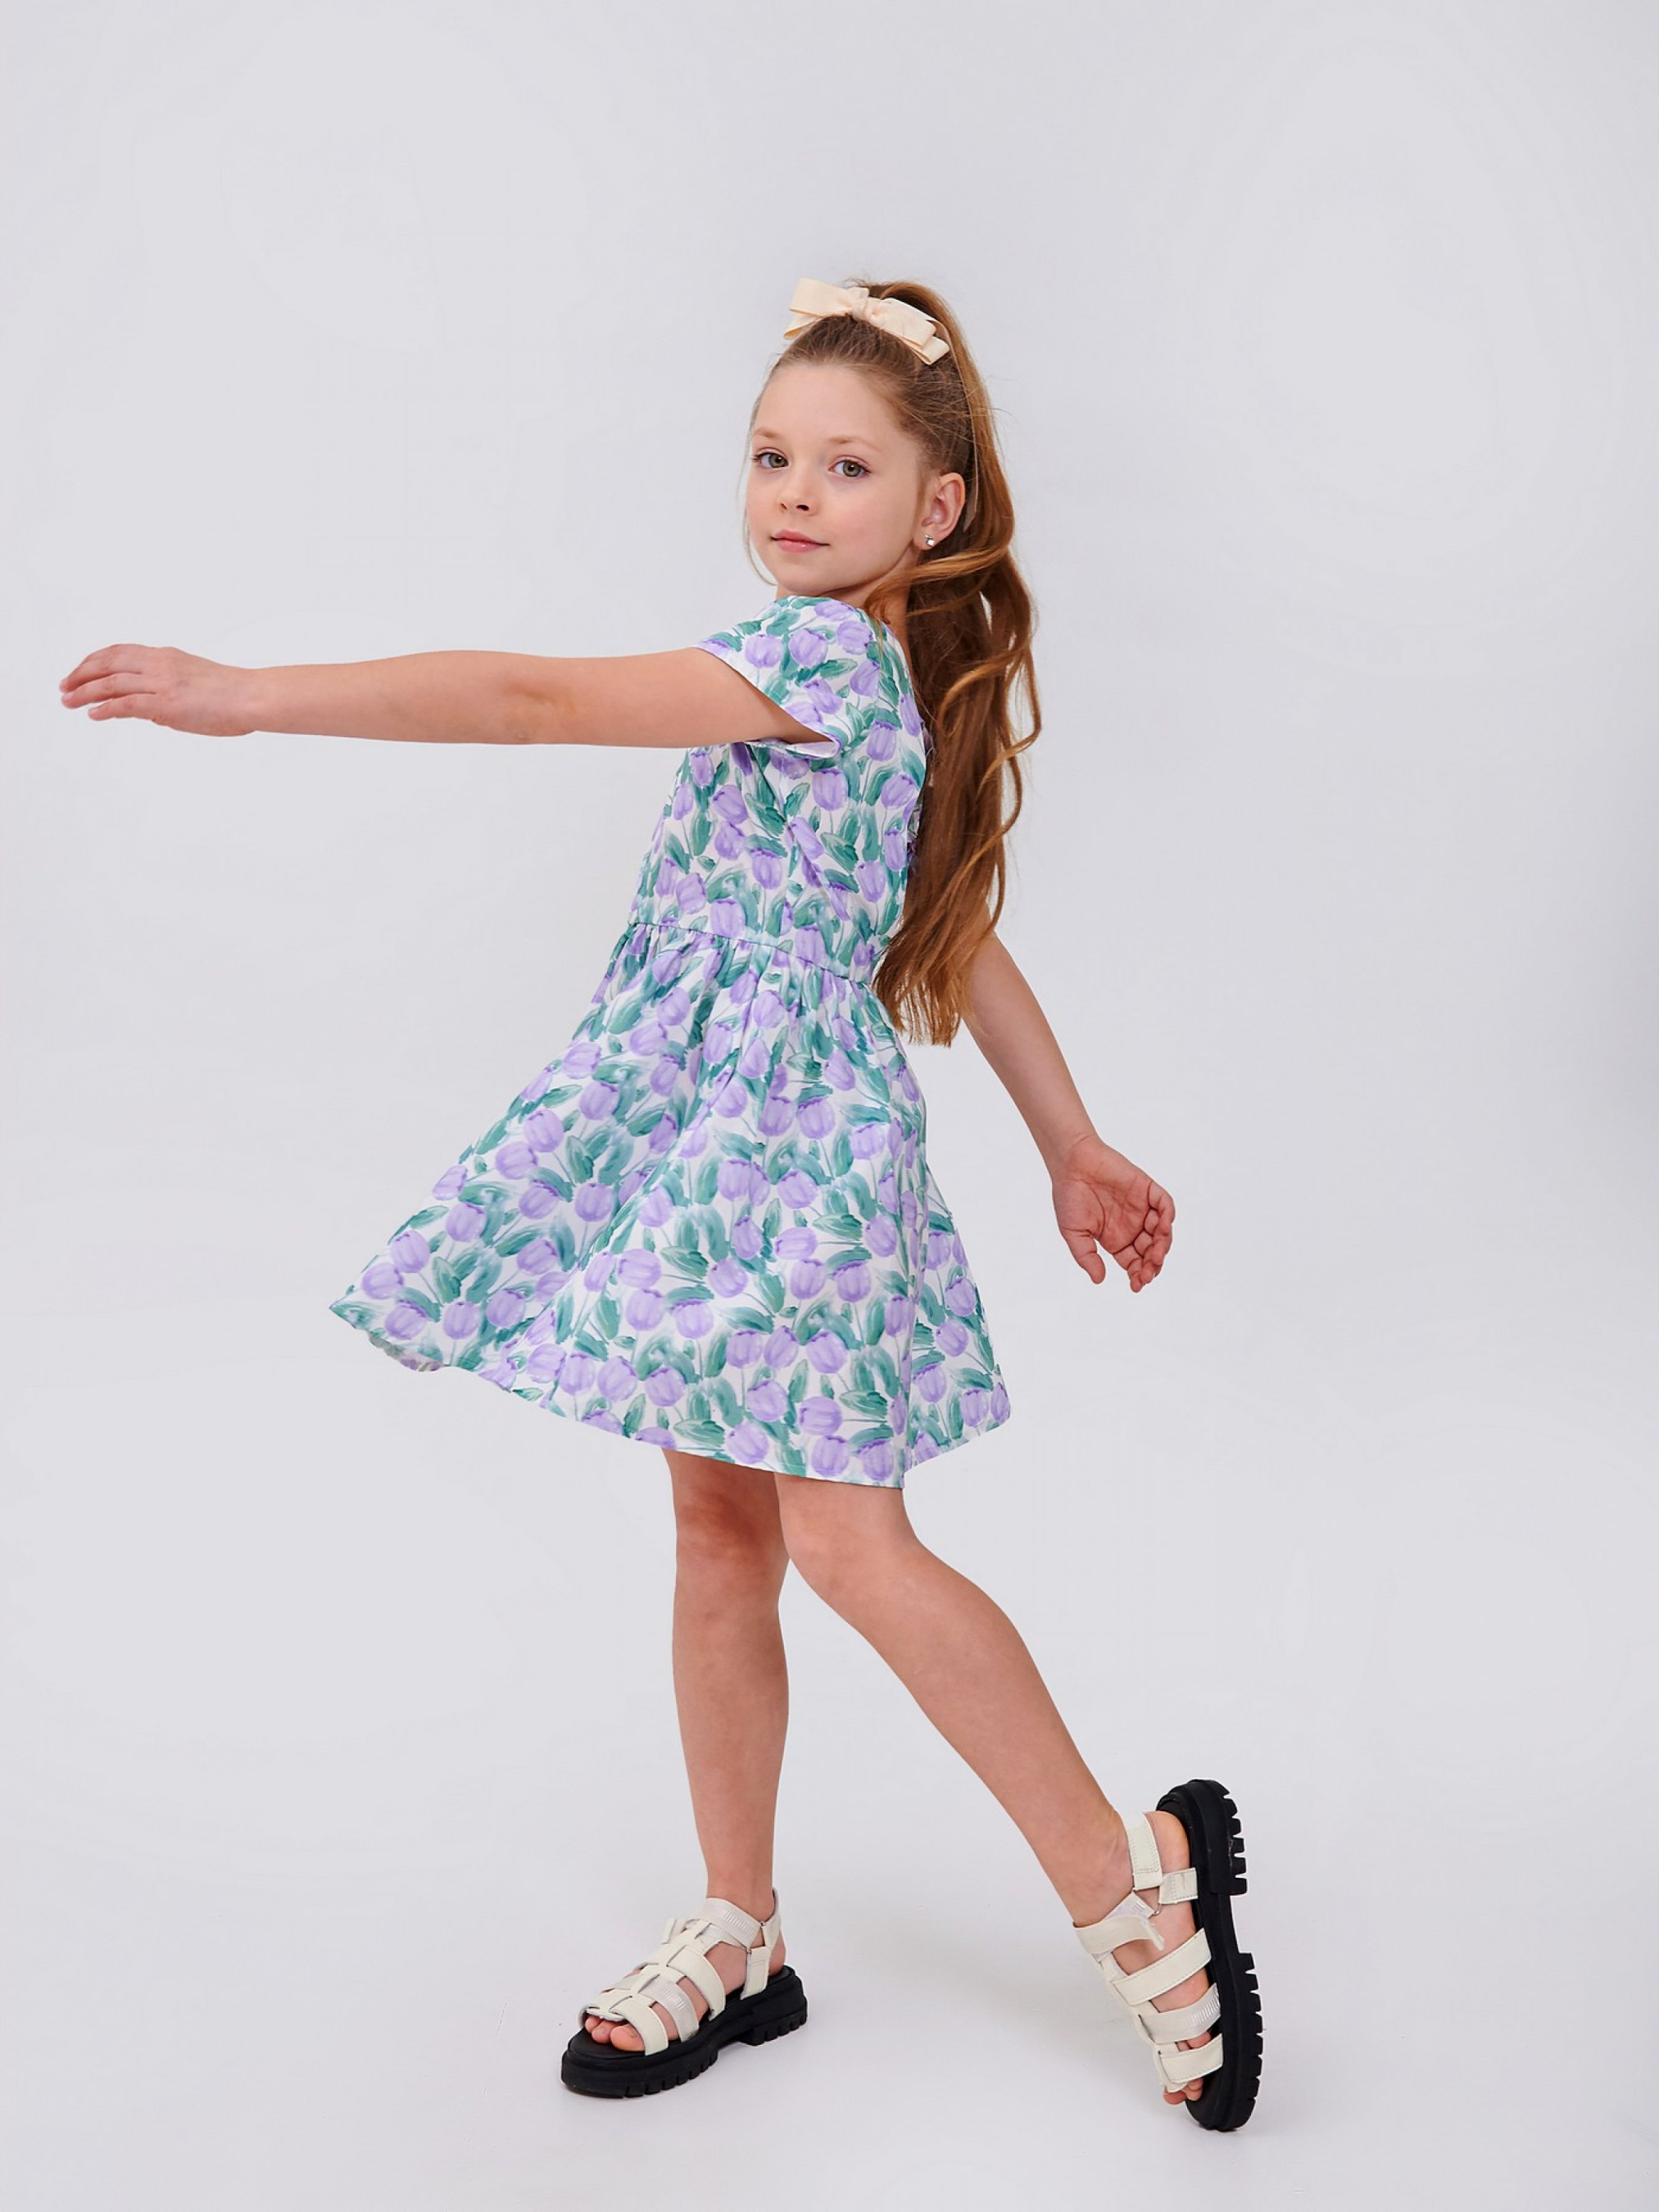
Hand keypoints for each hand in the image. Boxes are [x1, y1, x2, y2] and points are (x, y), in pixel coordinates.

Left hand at [59, 645, 256, 736]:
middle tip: (64, 686)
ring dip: (84, 691)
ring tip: (68, 701)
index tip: (80, 671)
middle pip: (108, 662)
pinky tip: (92, 714)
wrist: (253, 696)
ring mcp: (162, 683)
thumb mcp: (195, 682)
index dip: (95, 660)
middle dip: (81, 673)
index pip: (120, 652)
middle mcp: (159, 664)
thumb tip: (147, 710)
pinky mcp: (166, 704)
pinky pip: (126, 704)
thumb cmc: (235, 694)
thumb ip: (168, 691)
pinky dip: (105, 708)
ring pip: (111, 682)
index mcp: (166, 656)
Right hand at [1051, 1130, 1173, 1291]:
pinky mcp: (1146, 1189)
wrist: (1071, 1163)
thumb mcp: (1074, 1233)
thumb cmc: (1069, 1196)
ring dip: (1162, 1245)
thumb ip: (1087, 1256)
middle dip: (1152, 1265)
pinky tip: (1163, 1226)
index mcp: (1116, 1239)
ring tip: (1156, 1255)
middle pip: (1151, 1251)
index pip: (1134, 1263)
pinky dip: (1167, 1215)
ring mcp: (1141, 1208)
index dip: (1138, 1275)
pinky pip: (1164, 1204)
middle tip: (1148, 1273)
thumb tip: (1099, 1280)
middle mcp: (1131, 1226)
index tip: (1137, 1285)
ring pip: (1161, 1231)